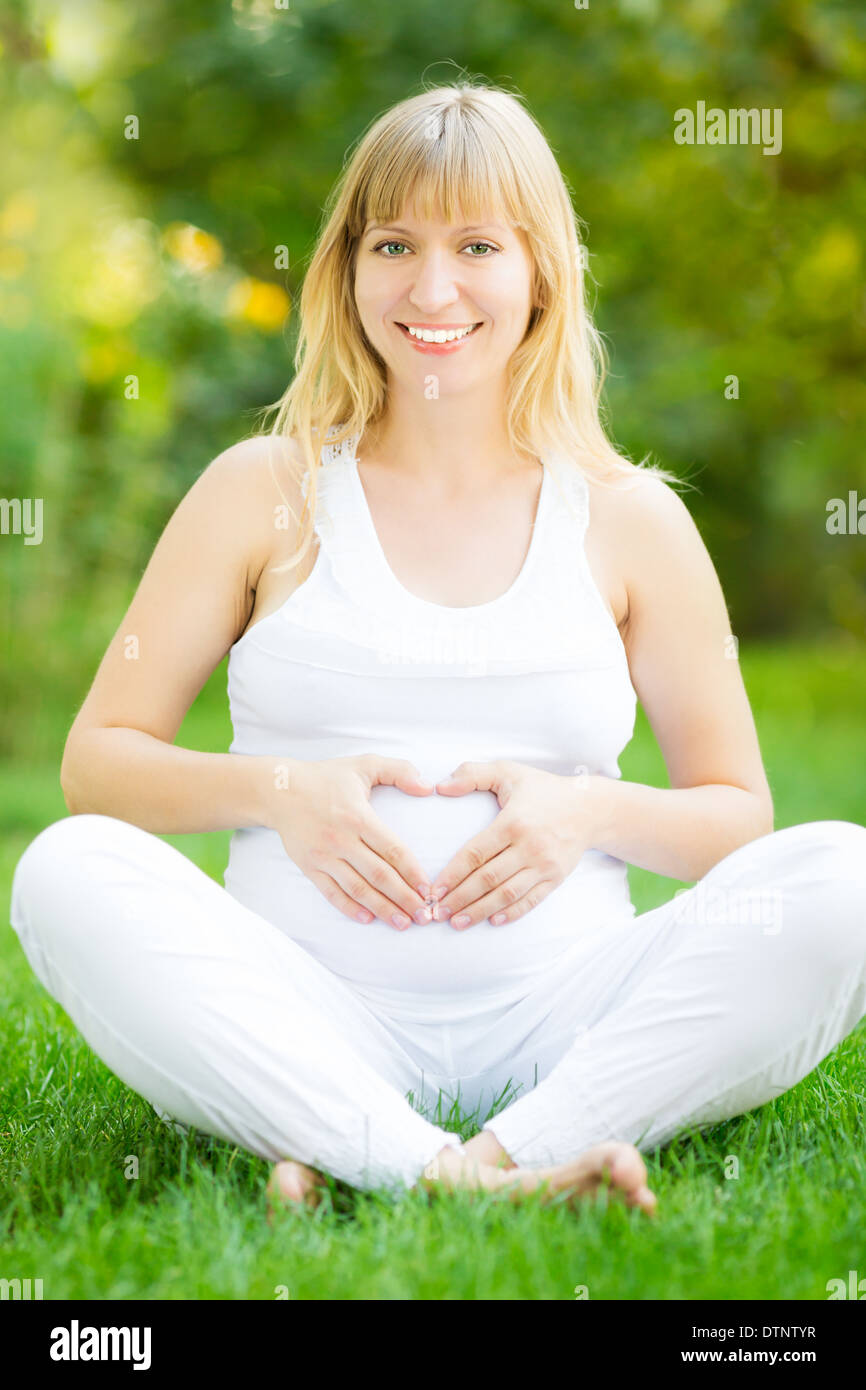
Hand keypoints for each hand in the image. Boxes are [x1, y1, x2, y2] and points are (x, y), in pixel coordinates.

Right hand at [263, 754, 435, 929]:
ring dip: (382, 909)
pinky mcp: (309, 867)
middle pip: (379, 875)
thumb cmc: (326, 778)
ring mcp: (324, 856)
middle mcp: (341, 840)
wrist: (278, 790)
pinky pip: (331, 892)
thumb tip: (427, 788)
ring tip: (402, 923)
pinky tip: (366, 919)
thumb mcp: (364, 764)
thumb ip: (399, 771)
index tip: (428, 889)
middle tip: (424, 916)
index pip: (392, 850)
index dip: (412, 872)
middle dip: (404, 898)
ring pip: (358, 888)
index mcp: (359, 817)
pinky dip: (348, 908)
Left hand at [430, 760, 604, 928]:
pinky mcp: (556, 877)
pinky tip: (492, 921)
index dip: (453, 874)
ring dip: (480, 911)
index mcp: (513, 822)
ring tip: (458, 923)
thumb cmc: (543, 789)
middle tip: (438, 912)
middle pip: (488, 879)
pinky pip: (531, 900)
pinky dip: (511, 913)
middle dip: (460, 898)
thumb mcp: (508, 771)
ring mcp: (544, 865)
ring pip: (507, 894)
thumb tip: (440, 786)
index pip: (476, 853)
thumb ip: (472, 774)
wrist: (590, 808)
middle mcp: (529, 846)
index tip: (434, 889)